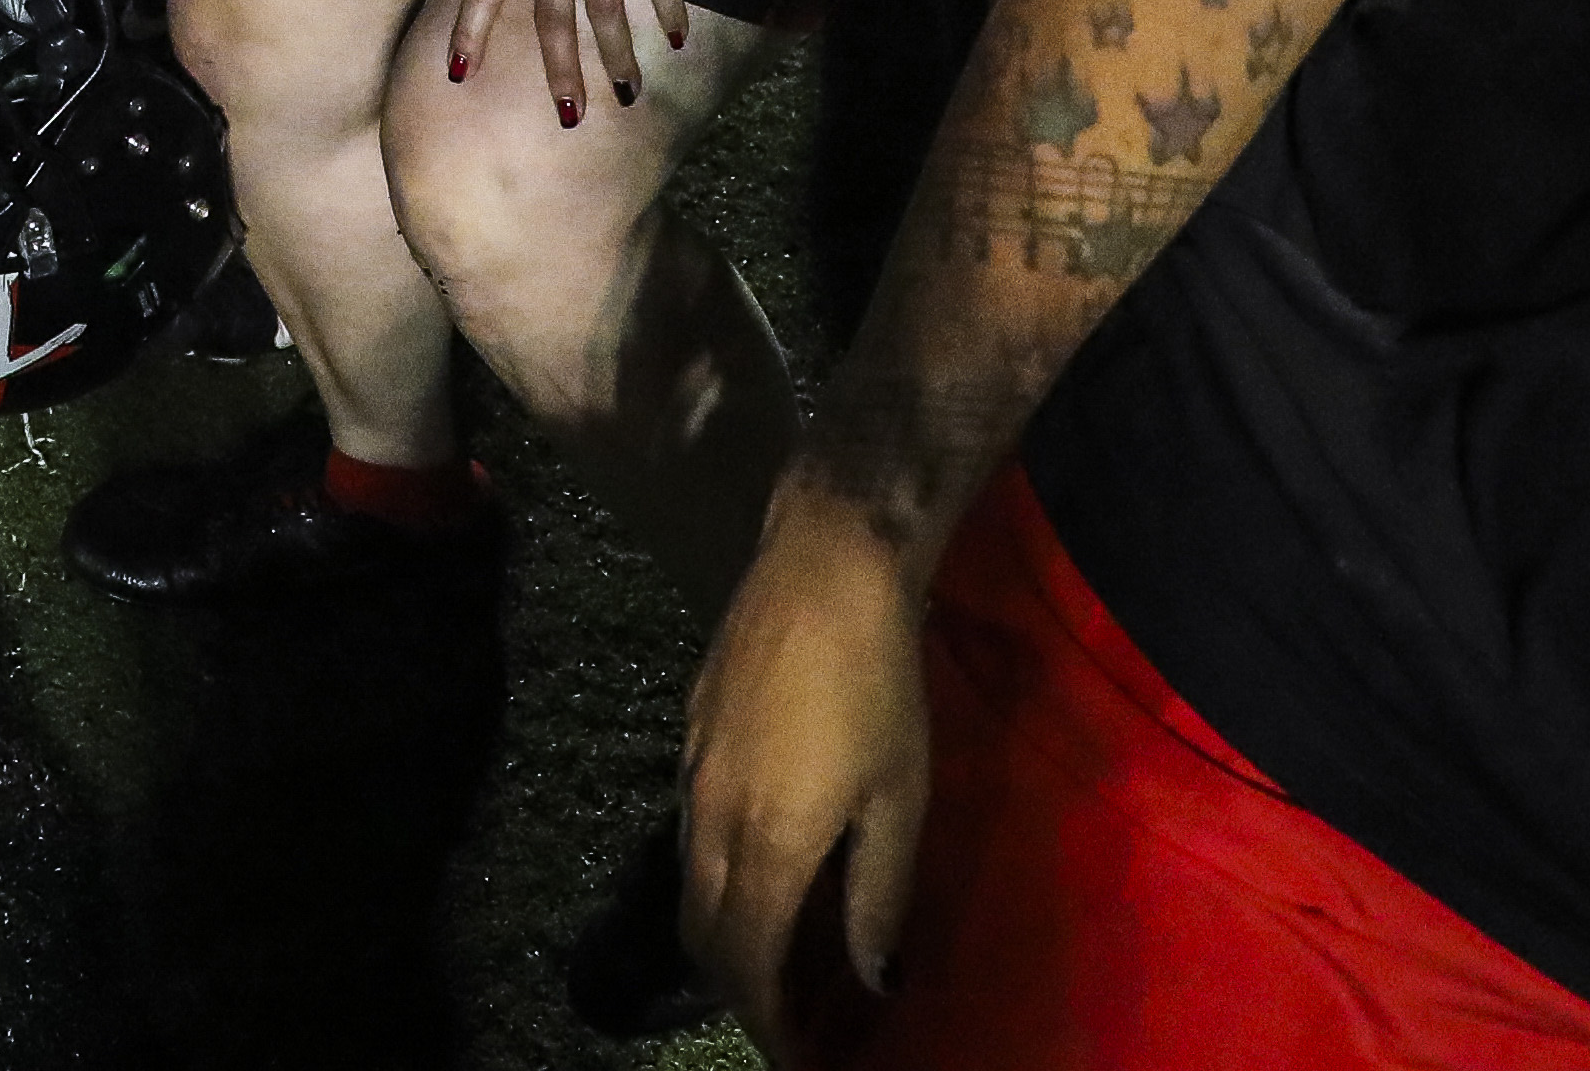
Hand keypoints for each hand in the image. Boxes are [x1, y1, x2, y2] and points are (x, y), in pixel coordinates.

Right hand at [679, 483, 945, 1045]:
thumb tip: (872, 978)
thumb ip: (879, 895)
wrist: (823, 567)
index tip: (797, 1053)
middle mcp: (711, 819)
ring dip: (723, 937)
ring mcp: (691, 773)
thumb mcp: (901, 798)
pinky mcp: (688, 734)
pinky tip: (759, 870)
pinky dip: (716, 880)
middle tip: (787, 1017)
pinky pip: (689, 835)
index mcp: (766, 844)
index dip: (769, 1021)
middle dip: (738, 991)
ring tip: (775, 957)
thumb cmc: (880, 685)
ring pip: (689, 884)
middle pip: (703, 935)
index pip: (749, 964)